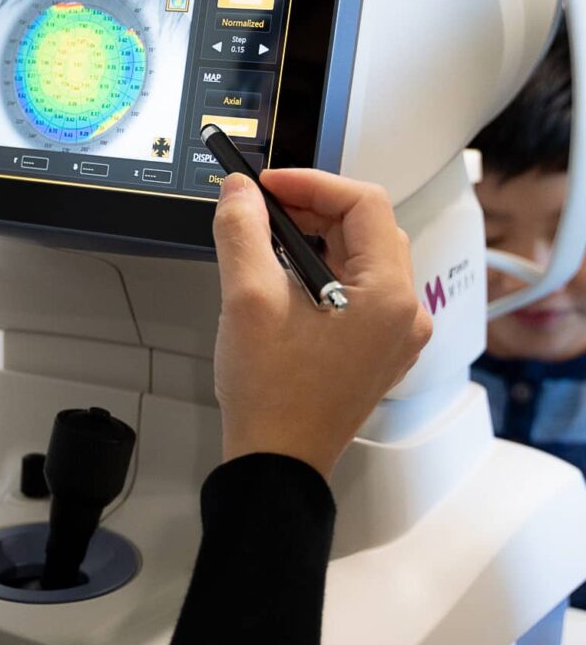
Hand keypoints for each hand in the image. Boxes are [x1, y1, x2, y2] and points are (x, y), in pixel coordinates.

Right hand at [212, 170, 432, 480]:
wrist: (277, 461)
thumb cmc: (271, 393)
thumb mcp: (247, 299)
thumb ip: (243, 231)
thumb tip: (239, 190)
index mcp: (387, 295)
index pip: (364, 204)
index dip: (312, 183)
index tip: (267, 186)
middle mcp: (405, 312)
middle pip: (367, 228)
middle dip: (312, 209)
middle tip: (261, 211)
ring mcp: (394, 334)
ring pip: (361, 258)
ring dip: (315, 239)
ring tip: (266, 247)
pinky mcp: (377, 349)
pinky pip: (358, 289)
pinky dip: (322, 271)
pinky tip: (283, 284)